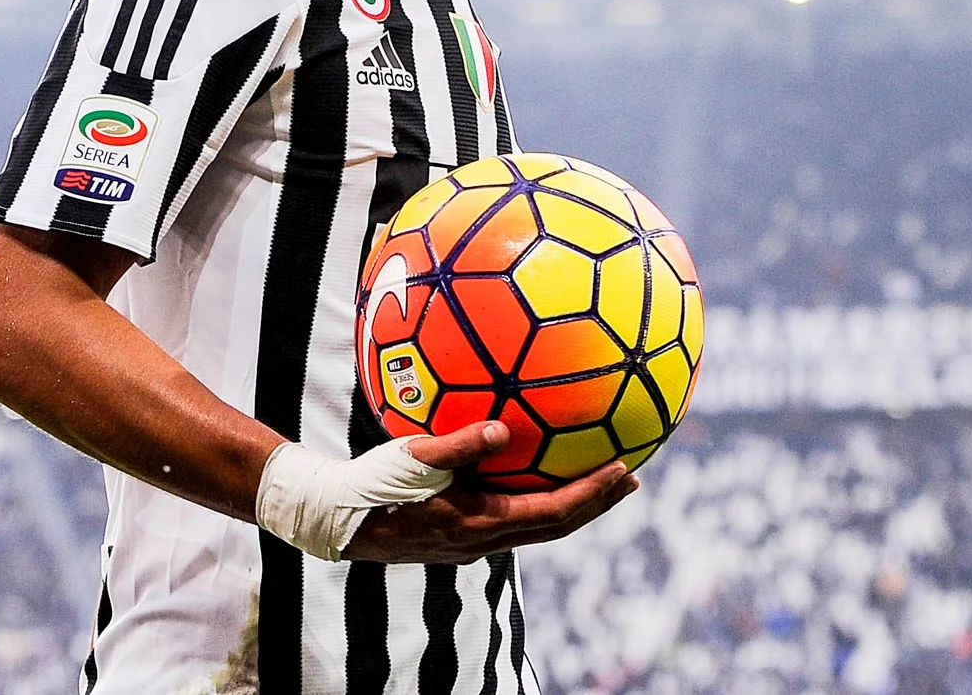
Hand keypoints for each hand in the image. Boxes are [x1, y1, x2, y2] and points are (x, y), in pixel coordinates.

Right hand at [341, 422, 638, 563]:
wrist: (339, 520)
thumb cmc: (374, 484)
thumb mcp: (416, 456)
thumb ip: (461, 443)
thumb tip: (504, 426)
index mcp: (482, 522)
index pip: (555, 512)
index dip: (594, 494)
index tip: (626, 471)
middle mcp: (485, 541)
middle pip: (558, 526)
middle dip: (598, 503)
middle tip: (632, 479)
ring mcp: (474, 544)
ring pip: (539, 527)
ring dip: (574, 506)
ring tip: (600, 481)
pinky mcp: (462, 539)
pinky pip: (516, 521)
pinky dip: (541, 503)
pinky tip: (537, 478)